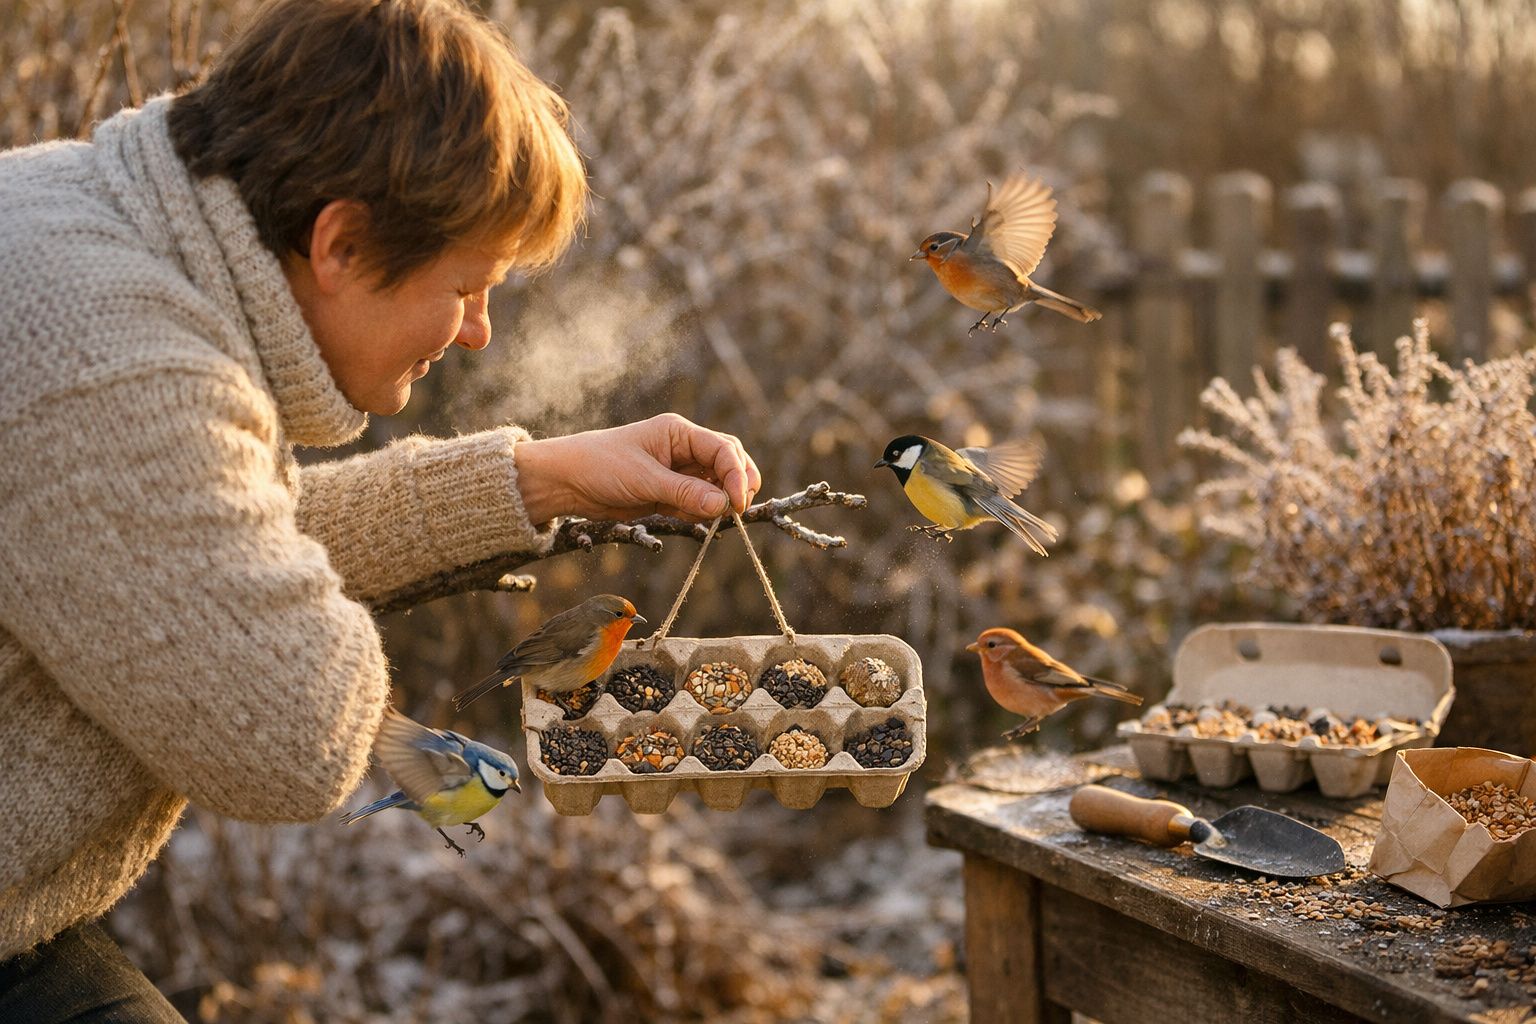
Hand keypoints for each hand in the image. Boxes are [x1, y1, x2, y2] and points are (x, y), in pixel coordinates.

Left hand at [515, 413, 761, 524]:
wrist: (567, 482)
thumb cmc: (600, 467)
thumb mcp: (644, 480)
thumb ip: (685, 492)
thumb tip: (723, 505)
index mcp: (679, 433)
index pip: (723, 449)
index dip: (736, 475)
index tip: (738, 503)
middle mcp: (683, 448)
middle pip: (728, 462)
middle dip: (737, 485)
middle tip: (736, 511)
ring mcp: (678, 470)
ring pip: (716, 484)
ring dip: (718, 501)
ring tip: (706, 516)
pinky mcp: (669, 491)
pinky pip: (698, 501)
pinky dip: (700, 512)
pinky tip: (686, 518)